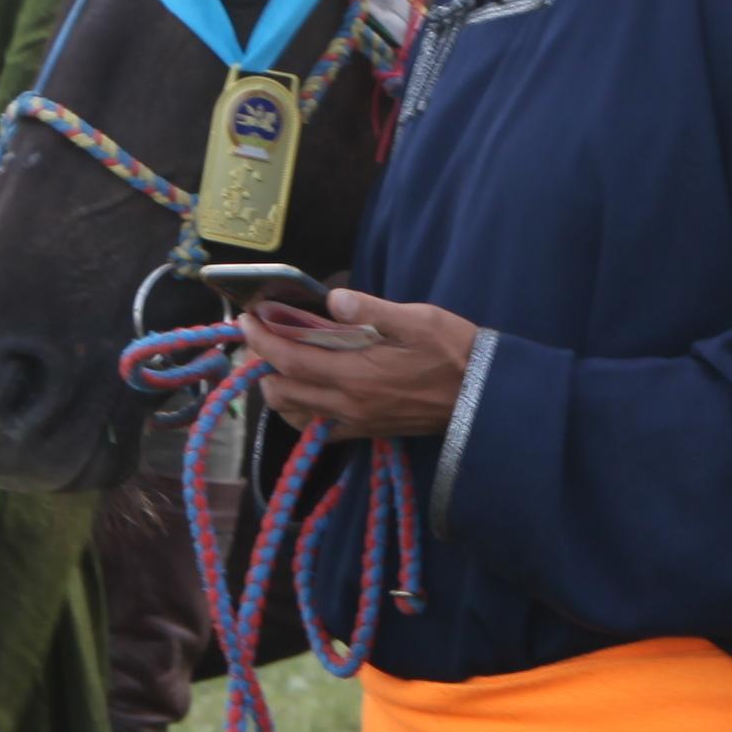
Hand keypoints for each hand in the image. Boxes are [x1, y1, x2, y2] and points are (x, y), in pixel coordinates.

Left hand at [241, 284, 478, 440]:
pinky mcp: (367, 431)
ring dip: (280, 390)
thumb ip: (372, 309)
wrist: (483, 397)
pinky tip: (310, 392)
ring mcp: (356, 421)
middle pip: (282, 392)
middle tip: (262, 340)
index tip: (248, 320)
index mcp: (356, 373)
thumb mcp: (418, 319)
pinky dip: (303, 412)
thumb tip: (334, 300)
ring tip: (282, 364)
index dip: (261, 339)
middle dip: (262, 366)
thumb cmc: (454, 352)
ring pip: (296, 415)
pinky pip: (321, 429)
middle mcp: (348, 403)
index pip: (289, 358)